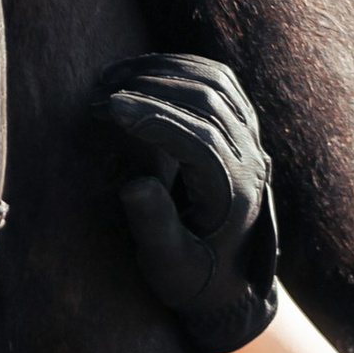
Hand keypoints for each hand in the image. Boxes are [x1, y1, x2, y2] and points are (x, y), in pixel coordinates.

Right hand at [100, 55, 278, 352]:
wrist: (230, 284)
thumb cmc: (193, 279)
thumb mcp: (168, 266)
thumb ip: (154, 226)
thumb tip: (135, 184)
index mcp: (235, 195)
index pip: (198, 140)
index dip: (151, 117)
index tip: (108, 106)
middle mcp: (252, 161)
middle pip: (208, 101)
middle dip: (150, 87)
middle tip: (100, 91)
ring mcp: (253, 140)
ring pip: (216, 82)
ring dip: (163, 71)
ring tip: (113, 77)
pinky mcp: (245, 129)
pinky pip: (221, 81)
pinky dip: (181, 68)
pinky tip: (143, 72)